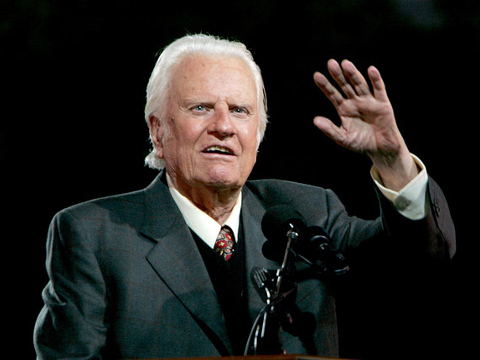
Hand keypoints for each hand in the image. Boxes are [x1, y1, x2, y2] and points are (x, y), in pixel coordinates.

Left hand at [313, 59, 417, 190]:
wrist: (380, 149)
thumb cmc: (360, 143)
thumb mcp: (342, 138)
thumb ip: (330, 129)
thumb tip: (315, 120)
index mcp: (344, 108)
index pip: (332, 94)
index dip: (325, 85)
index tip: (317, 75)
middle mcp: (355, 102)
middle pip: (345, 86)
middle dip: (338, 75)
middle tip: (331, 63)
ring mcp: (368, 101)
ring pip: (360, 84)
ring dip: (353, 74)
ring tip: (345, 64)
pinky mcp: (382, 103)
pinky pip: (379, 89)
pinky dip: (376, 80)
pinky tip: (371, 70)